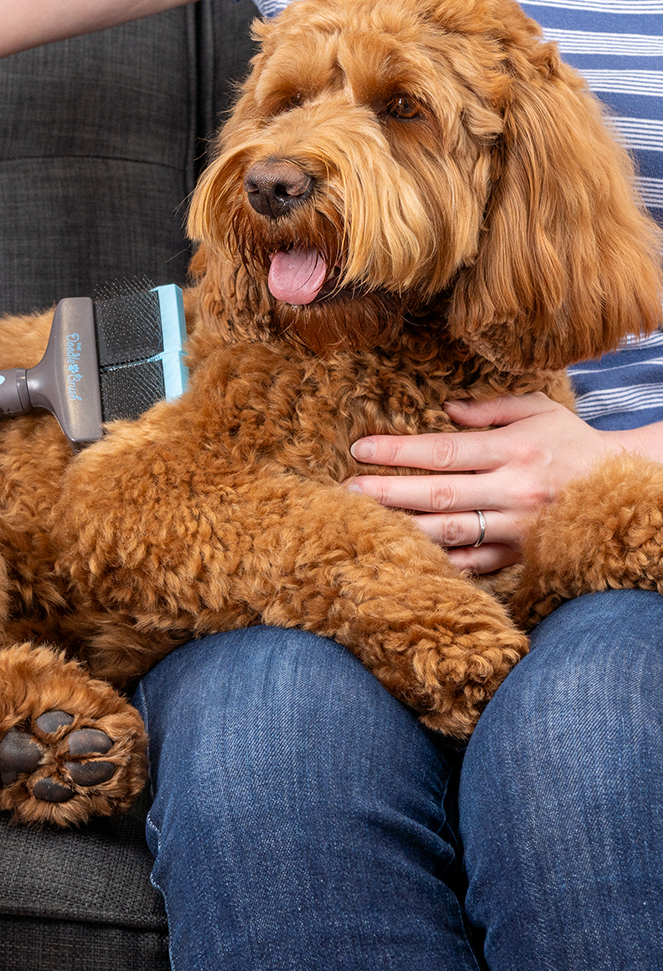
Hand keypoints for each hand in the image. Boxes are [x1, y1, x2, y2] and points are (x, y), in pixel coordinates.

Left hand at [347, 393, 613, 572]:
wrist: (625, 487)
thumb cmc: (571, 444)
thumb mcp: (538, 410)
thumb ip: (491, 407)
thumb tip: (446, 409)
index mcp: (512, 450)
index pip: (443, 451)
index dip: (399, 451)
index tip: (360, 448)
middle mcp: (513, 490)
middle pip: (438, 494)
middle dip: (387, 493)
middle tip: (345, 492)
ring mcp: (516, 527)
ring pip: (450, 533)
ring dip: (404, 529)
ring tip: (364, 524)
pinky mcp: (521, 555)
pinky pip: (474, 564)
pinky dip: (440, 562)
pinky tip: (404, 557)